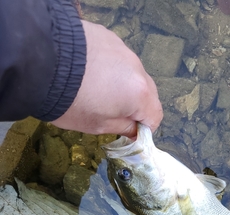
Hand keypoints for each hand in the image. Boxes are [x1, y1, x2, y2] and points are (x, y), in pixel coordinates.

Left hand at [52, 20, 162, 136]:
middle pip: (147, 92)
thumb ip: (124, 128)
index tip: (129, 132)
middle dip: (135, 105)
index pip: (155, 116)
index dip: (144, 128)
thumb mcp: (99, 125)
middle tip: (112, 112)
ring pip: (131, 73)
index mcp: (140, 94)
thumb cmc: (72, 102)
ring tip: (96, 90)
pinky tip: (88, 72)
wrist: (42, 62)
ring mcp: (122, 49)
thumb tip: (135, 130)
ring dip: (121, 84)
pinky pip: (115, 57)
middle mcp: (137, 68)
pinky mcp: (107, 35)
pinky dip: (108, 67)